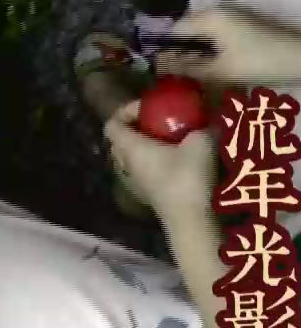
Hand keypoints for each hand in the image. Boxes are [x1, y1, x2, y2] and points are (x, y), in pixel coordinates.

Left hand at [104, 100, 216, 219]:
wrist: (191, 219)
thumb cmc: (188, 176)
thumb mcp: (201, 143)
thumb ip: (206, 127)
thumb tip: (215, 119)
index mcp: (129, 147)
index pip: (111, 124)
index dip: (125, 111)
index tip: (148, 108)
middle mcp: (125, 165)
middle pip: (119, 142)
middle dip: (136, 130)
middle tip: (159, 124)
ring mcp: (134, 183)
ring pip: (131, 160)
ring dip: (146, 150)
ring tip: (171, 145)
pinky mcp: (148, 197)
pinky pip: (144, 175)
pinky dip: (154, 166)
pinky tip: (178, 166)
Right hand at [156, 7, 300, 84]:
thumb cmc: (260, 63)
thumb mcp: (221, 71)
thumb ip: (187, 67)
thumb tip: (158, 65)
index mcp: (209, 17)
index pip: (174, 29)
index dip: (167, 49)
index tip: (168, 70)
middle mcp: (218, 9)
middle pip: (190, 29)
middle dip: (186, 51)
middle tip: (188, 75)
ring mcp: (234, 13)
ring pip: (206, 32)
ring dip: (203, 51)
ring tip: (207, 72)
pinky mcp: (246, 20)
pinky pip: (220, 31)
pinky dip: (217, 46)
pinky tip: (224, 64)